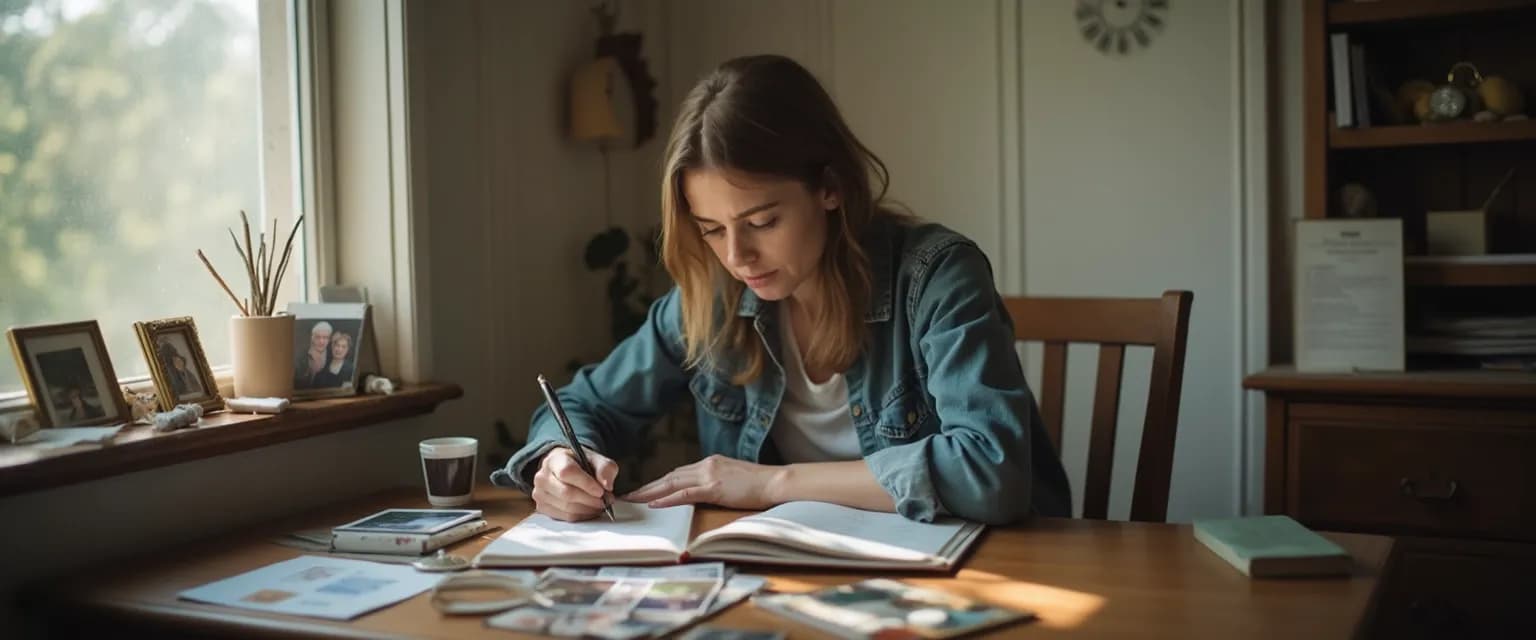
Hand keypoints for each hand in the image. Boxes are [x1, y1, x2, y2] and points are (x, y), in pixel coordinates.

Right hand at [531, 447, 618, 521]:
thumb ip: (605, 468)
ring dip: (588, 509)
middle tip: (605, 500)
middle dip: (590, 499)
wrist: (564, 470)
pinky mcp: (542, 507)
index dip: (586, 484)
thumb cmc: (580, 464)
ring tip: (600, 504)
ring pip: (567, 508)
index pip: (567, 472)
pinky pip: (565, 517)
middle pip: (567, 493)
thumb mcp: (596, 459)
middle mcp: (542, 476)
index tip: (601, 491)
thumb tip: (606, 485)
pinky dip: (582, 516)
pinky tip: (589, 509)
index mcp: (555, 459)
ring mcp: (540, 493)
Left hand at [624, 454, 783, 509]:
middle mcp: (706, 465)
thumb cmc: (759, 484)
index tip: (645, 489)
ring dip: (650, 492)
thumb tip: (705, 490)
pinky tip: (654, 503)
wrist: (776, 481)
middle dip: (648, 487)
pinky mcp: (715, 488)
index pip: (678, 472)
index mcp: (710, 462)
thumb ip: (716, 481)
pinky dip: (667, 498)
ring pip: (672, 483)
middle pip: (670, 476)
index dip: (659, 482)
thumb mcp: (733, 478)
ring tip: (634, 500)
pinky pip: (685, 493)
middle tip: (629, 495)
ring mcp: (710, 475)